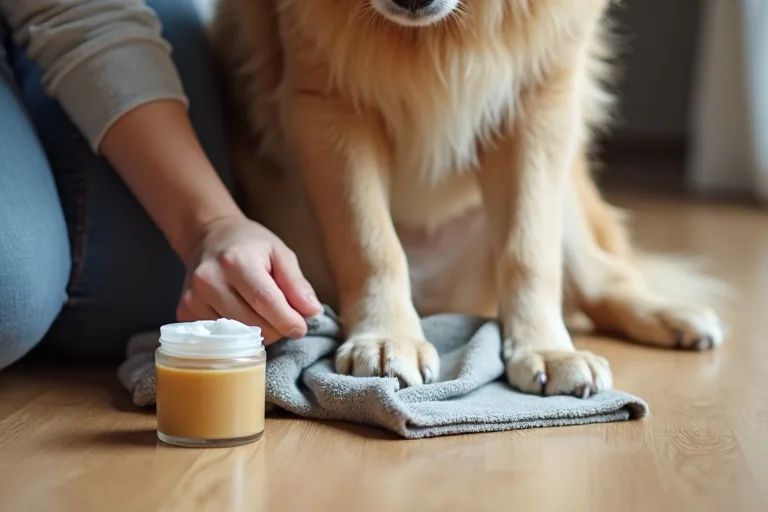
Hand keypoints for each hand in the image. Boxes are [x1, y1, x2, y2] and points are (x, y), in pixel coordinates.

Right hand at [176, 215, 322, 343]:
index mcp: (236, 261)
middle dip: (276, 328)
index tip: (301, 328)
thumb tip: (312, 312)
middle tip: (284, 319)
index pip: (266, 301)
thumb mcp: (280, 253)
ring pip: (236, 336)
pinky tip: (242, 317)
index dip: (287, 320)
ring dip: (258, 333)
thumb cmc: (250, 245)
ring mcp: (193, 298)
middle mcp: (209, 280)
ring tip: (263, 315)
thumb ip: (296, 283)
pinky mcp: (185, 312)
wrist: (208, 238)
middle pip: (251, 323)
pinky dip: (237, 335)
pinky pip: (218, 338)